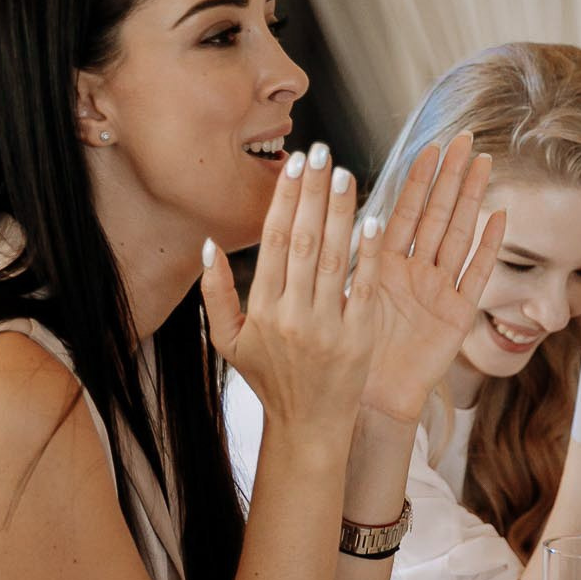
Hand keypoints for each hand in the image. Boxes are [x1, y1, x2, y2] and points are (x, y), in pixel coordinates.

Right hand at [201, 145, 375, 433]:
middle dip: (313, 193)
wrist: (308, 426)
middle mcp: (293, 316)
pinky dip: (368, 254)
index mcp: (262, 311)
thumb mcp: (228, 341)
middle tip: (323, 153)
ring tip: (345, 173)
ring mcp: (328, 327)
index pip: (275, 242)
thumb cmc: (269, 379)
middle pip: (304, 241)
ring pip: (334, 257)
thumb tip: (209, 244)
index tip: (295, 165)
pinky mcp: (359, 339)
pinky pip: (364, 288)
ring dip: (340, 212)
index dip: (284, 199)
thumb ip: (215, 293)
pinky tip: (371, 219)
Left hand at [350, 131, 509, 422]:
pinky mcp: (458, 315)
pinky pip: (476, 275)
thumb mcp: (350, 299)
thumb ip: (358, 261)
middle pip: (437, 214)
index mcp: (386, 265)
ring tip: (484, 163)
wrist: (370, 397)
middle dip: (450, 177)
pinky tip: (499, 216)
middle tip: (466, 138)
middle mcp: (416, 272)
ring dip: (471, 199)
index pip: (405, 212)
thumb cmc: (351, 352)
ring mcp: (440, 291)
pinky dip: (488, 247)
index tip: (429, 146)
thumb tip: (354, 217)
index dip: (417, 180)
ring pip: (459, 235)